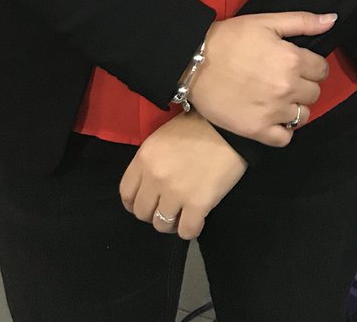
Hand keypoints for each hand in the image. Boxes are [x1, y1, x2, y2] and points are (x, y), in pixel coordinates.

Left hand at [120, 111, 246, 239]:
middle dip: (154, 213)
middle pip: (142, 213)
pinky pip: (186, 231)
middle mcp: (155, 177)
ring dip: (172, 223)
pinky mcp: (198, 204)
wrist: (230, 126)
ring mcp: (175, 192)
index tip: (147, 203)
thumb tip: (149, 184)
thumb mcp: (164, 137)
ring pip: (162, 225)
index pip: (126, 193)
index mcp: (144, 157)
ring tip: (183, 214)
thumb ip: (152, 161)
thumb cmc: (198, 126)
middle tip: (168, 207)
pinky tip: (198, 219)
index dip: (134, 203)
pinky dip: (191, 229)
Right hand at [188, 11, 334, 145]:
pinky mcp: (257, 130)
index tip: (298, 64)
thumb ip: (302, 22)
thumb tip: (333, 20)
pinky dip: (283, 130)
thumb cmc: (230, 38)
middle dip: (304, 85)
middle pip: (314, 93)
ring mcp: (273, 112)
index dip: (312, 65)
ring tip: (278, 98)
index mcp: (292, 59)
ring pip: (303, 116)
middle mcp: (287, 87)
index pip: (322, 70)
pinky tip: (272, 118)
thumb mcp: (266, 22)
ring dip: (295, 107)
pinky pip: (285, 138)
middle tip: (285, 79)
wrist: (193, 63)